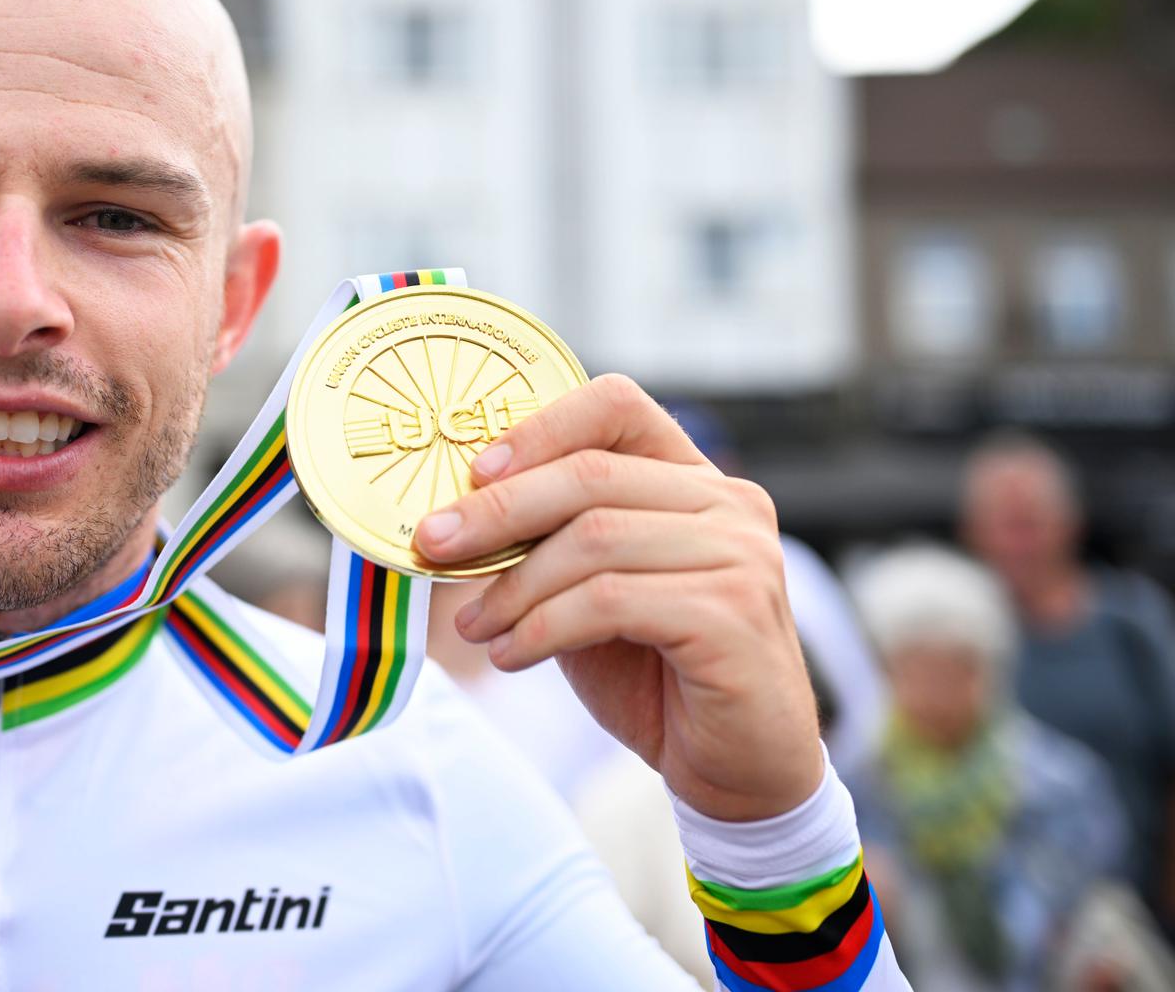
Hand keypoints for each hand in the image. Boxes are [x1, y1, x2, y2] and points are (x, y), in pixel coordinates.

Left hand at [414, 374, 821, 821]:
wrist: (740, 768)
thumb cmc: (658, 672)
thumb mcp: (595, 591)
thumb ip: (553, 544)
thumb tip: (453, 520)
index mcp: (696, 479)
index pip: (617, 406)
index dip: (538, 429)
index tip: (472, 472)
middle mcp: (729, 503)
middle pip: (591, 475)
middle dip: (497, 511)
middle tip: (434, 545)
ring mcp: (740, 556)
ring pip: (595, 540)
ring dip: (516, 585)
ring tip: (477, 625)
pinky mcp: (733, 615)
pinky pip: (610, 601)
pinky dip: (544, 627)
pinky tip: (512, 656)